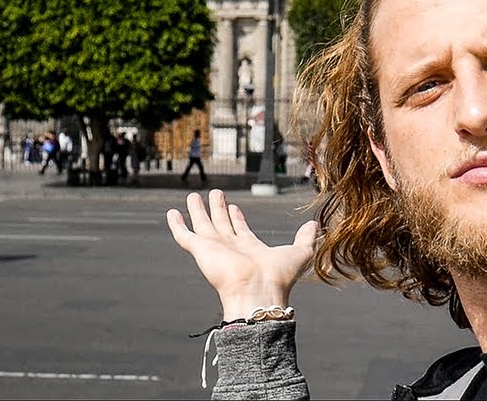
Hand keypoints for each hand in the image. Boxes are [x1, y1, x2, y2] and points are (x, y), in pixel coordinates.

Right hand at [167, 189, 317, 318]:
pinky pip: (184, 235)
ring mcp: (214, 250)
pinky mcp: (200, 251)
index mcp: (250, 249)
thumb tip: (314, 226)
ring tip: (194, 196)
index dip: (237, 218)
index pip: (241, 230)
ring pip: (203, 226)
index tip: (235, 206)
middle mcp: (230, 249)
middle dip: (218, 209)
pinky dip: (177, 225)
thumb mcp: (299, 253)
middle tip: (215, 194)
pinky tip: (171, 213)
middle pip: (221, 225)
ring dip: (198, 211)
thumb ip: (306, 239)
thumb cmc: (278, 278)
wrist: (257, 292)